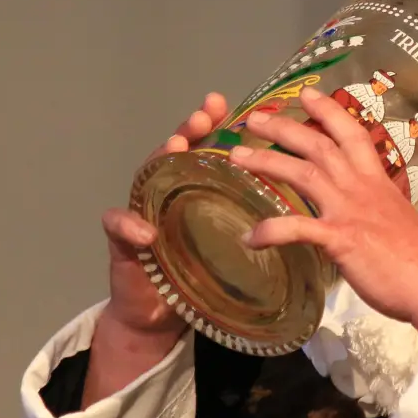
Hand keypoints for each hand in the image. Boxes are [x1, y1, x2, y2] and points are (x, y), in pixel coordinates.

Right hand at [83, 92, 226, 407]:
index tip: (221, 103)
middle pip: (174, 153)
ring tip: (174, 147)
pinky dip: (129, 226)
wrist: (156, 314)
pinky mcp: (122, 243)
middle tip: (201, 117)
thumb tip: (298, 190)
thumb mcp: (227, 239)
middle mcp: (165, 193)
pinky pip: (118, 227)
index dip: (211, 124)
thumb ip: (250, 214)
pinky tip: (145, 230)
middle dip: (187, 130)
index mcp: (194, 190)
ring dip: (159, 160)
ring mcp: (140, 212)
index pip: (203, 149)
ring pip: (146, 178)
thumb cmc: (196, 271)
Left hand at [229, 87, 417, 343]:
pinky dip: (270, 230)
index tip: (307, 94)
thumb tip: (367, 211)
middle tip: (252, 119)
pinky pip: (297, 228)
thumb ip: (377, 207)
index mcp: (375, 179)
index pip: (350, 132)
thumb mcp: (398, 218)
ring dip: (266, 162)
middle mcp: (360, 186)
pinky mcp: (340, 239)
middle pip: (317, 144)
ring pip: (302, 173)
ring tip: (236, 157)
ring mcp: (349, 210)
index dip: (328, 110)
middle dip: (283, 127)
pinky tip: (250, 237)